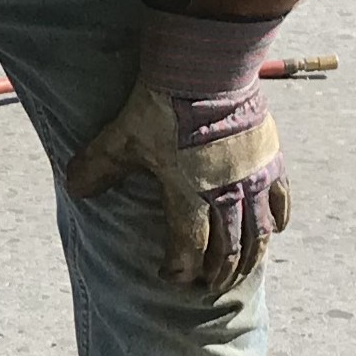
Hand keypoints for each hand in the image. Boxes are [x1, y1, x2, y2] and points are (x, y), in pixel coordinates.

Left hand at [63, 2, 291, 294]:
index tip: (172, 278)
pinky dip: (278, 220)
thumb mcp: (121, 139)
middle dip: (219, 273)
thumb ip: (98, 167)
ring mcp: (253, 178)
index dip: (182, 270)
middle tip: (209, 287)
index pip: (189, 250)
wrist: (207, 68)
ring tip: (241, 273)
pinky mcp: (271, 158)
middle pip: (229, 249)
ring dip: (250, 257)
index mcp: (190, 197)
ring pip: (259, 232)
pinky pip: (280, 199)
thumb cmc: (162, 106)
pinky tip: (277, 231)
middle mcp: (227, 195)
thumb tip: (74, 189)